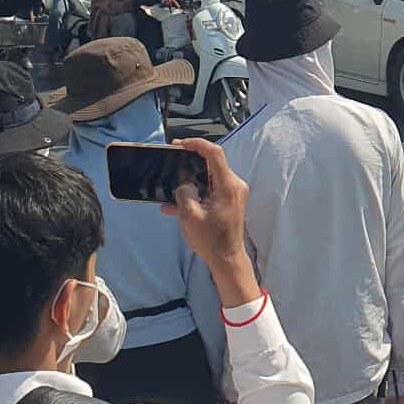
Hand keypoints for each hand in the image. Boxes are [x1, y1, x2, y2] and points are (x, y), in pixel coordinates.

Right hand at [162, 138, 260, 304]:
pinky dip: (195, 193)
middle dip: (190, 162)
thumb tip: (184, 185)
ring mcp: (233, 193)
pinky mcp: (229, 202)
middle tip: (171, 160)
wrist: (226, 259)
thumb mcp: (190, 216)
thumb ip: (184, 193)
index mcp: (228, 185)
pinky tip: (174, 204)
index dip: (197, 144)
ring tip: (169, 185)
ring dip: (189, 181)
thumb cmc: (210, 239)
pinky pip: (210, 190)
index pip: (215, 154)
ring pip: (208, 178)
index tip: (179, 144)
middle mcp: (234, 185)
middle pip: (211, 164)